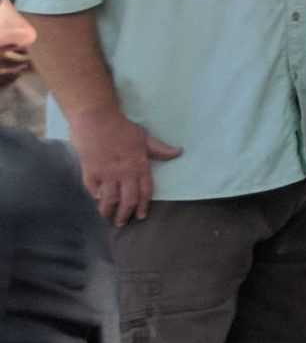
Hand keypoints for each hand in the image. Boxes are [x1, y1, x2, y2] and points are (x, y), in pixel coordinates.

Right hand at [67, 107, 180, 226]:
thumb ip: (160, 149)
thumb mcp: (144, 137)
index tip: (141, 216)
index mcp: (139, 166)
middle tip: (122, 223)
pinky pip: (93, 189)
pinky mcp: (89, 171)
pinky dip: (95, 196)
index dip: (143, 205)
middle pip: (127, 199)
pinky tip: (97, 200)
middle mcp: (123, 173)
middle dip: (125, 214)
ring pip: (109, 199)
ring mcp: (105, 174)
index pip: (144, 191)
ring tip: (108, 217)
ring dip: (108, 210)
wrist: (96, 119)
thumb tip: (178, 152)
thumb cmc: (122, 128)